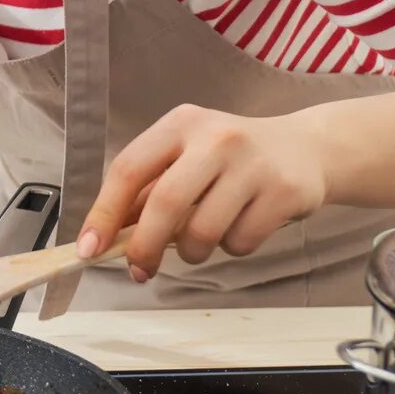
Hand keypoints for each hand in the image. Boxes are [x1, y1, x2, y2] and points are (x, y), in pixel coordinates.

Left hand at [77, 104, 327, 281]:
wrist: (306, 148)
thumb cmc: (231, 158)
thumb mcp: (187, 156)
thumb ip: (149, 189)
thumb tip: (106, 235)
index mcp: (180, 124)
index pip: (129, 168)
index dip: (104, 212)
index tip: (89, 248)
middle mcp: (215, 138)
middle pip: (165, 203)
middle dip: (144, 246)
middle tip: (140, 269)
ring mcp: (252, 164)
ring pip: (203, 231)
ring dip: (193, 251)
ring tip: (201, 239)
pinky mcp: (284, 192)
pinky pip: (241, 242)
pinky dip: (232, 248)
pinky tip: (240, 226)